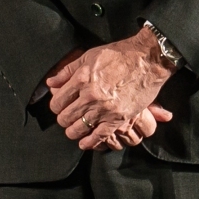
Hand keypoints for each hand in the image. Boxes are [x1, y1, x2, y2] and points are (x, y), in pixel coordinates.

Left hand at [46, 27, 177, 150]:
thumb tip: (50, 83)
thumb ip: (67, 71)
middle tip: (67, 117)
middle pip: (65, 117)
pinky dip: (90, 142)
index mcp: (81, 79)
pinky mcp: (119, 118)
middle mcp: (90, 96)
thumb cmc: (119, 55)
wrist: (147, 60)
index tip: (60, 106)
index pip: (58, 101)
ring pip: (78, 128)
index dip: (56, 105)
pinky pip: (99, 136)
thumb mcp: (89, 56)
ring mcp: (104, 109)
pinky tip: (85, 143)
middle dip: (63, 119)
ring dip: (73, 131)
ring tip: (74, 129)